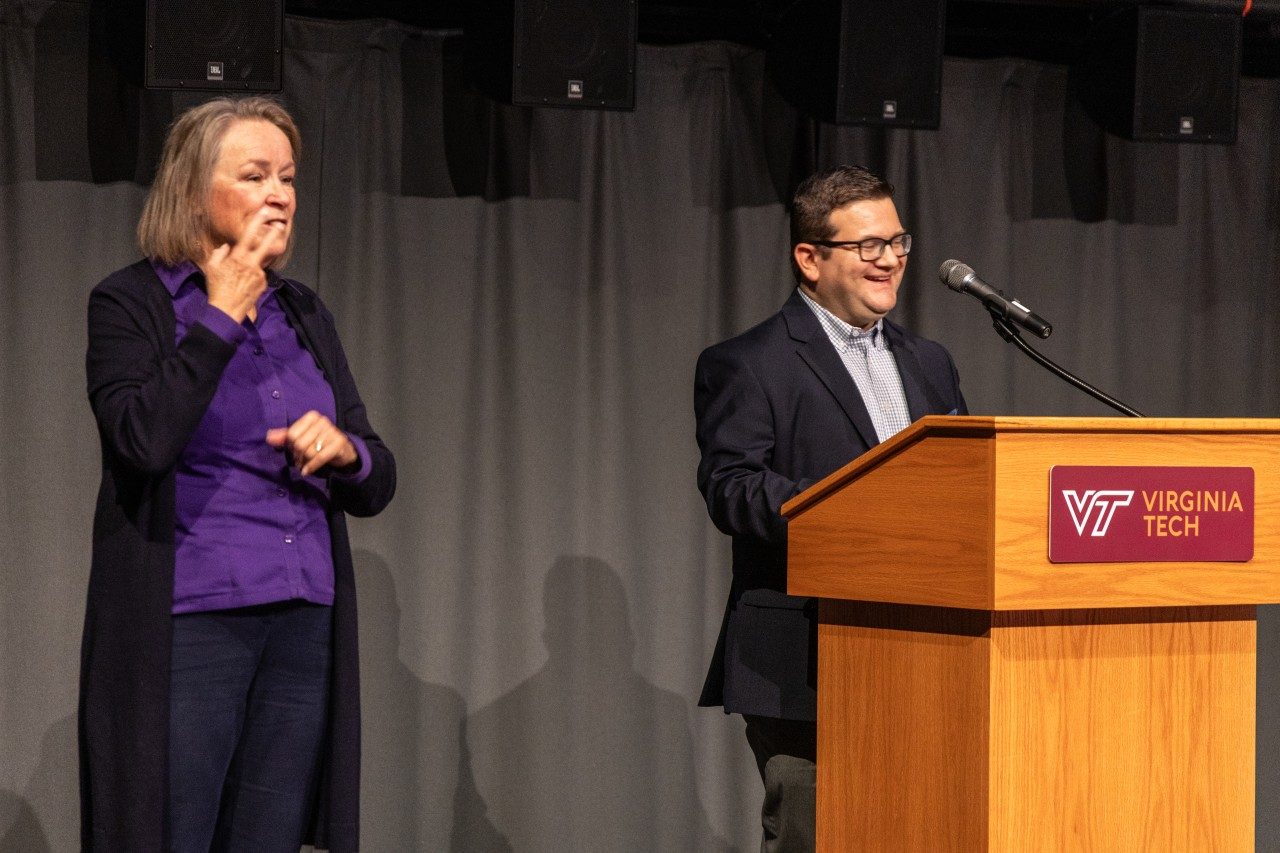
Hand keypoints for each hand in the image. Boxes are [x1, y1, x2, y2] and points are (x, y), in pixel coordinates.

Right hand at [200, 207, 285, 322]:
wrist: (226, 310)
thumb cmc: (216, 288)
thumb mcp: (212, 267)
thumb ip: (219, 253)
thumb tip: (226, 247)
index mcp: (238, 257)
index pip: (249, 235)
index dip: (257, 222)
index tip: (263, 212)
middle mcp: (251, 264)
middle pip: (266, 245)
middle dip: (274, 234)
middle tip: (280, 225)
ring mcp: (259, 274)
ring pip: (259, 262)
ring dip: (254, 263)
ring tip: (240, 275)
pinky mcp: (263, 284)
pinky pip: (259, 275)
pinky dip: (253, 276)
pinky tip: (244, 284)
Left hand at [266, 411, 358, 476]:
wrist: (342, 449)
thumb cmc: (318, 442)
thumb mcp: (300, 437)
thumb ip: (284, 437)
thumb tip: (269, 437)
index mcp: (312, 416)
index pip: (292, 434)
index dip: (290, 446)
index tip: (293, 451)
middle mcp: (323, 421)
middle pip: (300, 444)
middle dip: (297, 455)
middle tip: (299, 460)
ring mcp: (332, 432)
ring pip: (309, 452)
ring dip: (304, 462)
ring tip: (304, 464)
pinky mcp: (339, 443)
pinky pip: (320, 457)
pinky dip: (311, 466)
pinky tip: (307, 471)